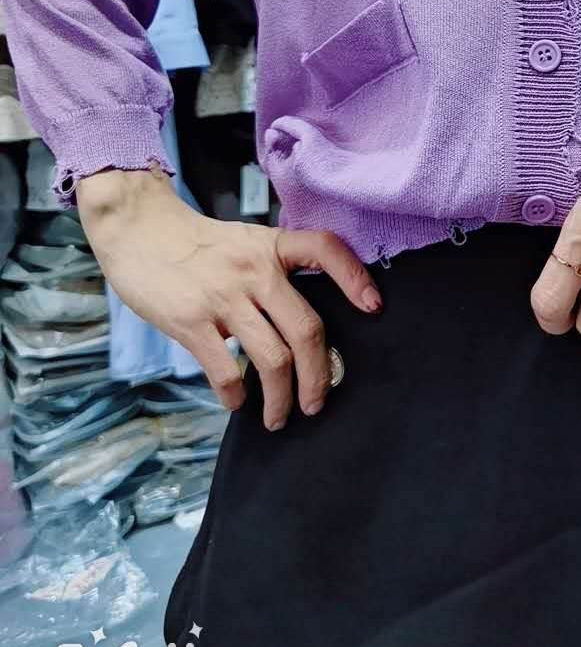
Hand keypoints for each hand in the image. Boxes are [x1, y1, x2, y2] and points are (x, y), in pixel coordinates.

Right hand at [75, 167, 382, 429]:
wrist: (140, 230)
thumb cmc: (199, 245)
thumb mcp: (246, 243)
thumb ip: (275, 273)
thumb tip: (305, 328)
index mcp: (272, 247)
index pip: (326, 250)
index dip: (355, 277)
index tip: (374, 308)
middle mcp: (254, 270)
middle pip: (307, 329)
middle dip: (319, 376)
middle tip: (318, 402)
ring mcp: (223, 296)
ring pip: (273, 359)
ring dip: (282, 399)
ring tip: (279, 417)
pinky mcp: (190, 321)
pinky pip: (225, 370)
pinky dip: (236, 395)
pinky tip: (237, 401)